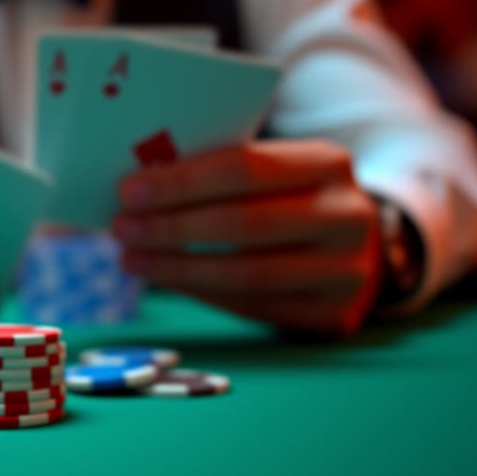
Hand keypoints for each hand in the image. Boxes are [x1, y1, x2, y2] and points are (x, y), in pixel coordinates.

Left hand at [112, 140, 381, 336]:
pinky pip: (254, 306)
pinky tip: (167, 278)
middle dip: (173, 227)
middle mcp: (347, 215)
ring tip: (132, 257)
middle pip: (245, 223)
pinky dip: (202, 293)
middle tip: (122, 227)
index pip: (246, 166)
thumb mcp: (270, 169)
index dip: (183, 181)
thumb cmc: (287, 196)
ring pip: (248, 274)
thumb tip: (138, 188)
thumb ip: (218, 171)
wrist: (354, 242)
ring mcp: (348, 270)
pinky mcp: (334, 314)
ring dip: (178, 268)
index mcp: (328, 162)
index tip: (128, 190)